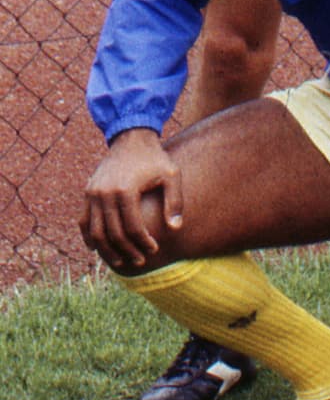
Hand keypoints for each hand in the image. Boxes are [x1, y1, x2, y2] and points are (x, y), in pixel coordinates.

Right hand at [81, 128, 182, 270]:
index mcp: (125, 189)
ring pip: (95, 231)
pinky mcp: (88, 192)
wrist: (131, 137)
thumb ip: (175, 201)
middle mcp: (105, 193)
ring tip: (120, 262)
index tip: (154, 249)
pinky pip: (84, 220)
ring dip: (107, 250)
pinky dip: (89, 237)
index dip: (144, 242)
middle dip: (127, 251)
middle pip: (113, 233)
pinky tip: (97, 249)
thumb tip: (176, 228)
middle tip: (140, 261)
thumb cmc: (154, 158)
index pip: (133, 227)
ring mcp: (93, 193)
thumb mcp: (171, 174)